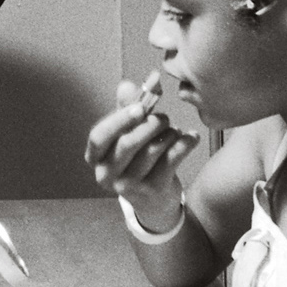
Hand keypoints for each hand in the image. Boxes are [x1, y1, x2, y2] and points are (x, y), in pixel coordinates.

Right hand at [84, 73, 196, 223]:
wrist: (153, 201)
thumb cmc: (136, 160)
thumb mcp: (127, 135)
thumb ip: (125, 109)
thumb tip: (126, 85)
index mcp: (95, 158)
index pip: (99, 138)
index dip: (118, 120)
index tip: (140, 108)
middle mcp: (107, 175)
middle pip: (127, 145)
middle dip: (149, 125)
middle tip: (163, 118)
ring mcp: (129, 187)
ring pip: (152, 152)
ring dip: (168, 134)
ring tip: (174, 130)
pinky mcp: (153, 191)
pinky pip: (172, 161)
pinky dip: (185, 144)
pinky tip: (192, 137)